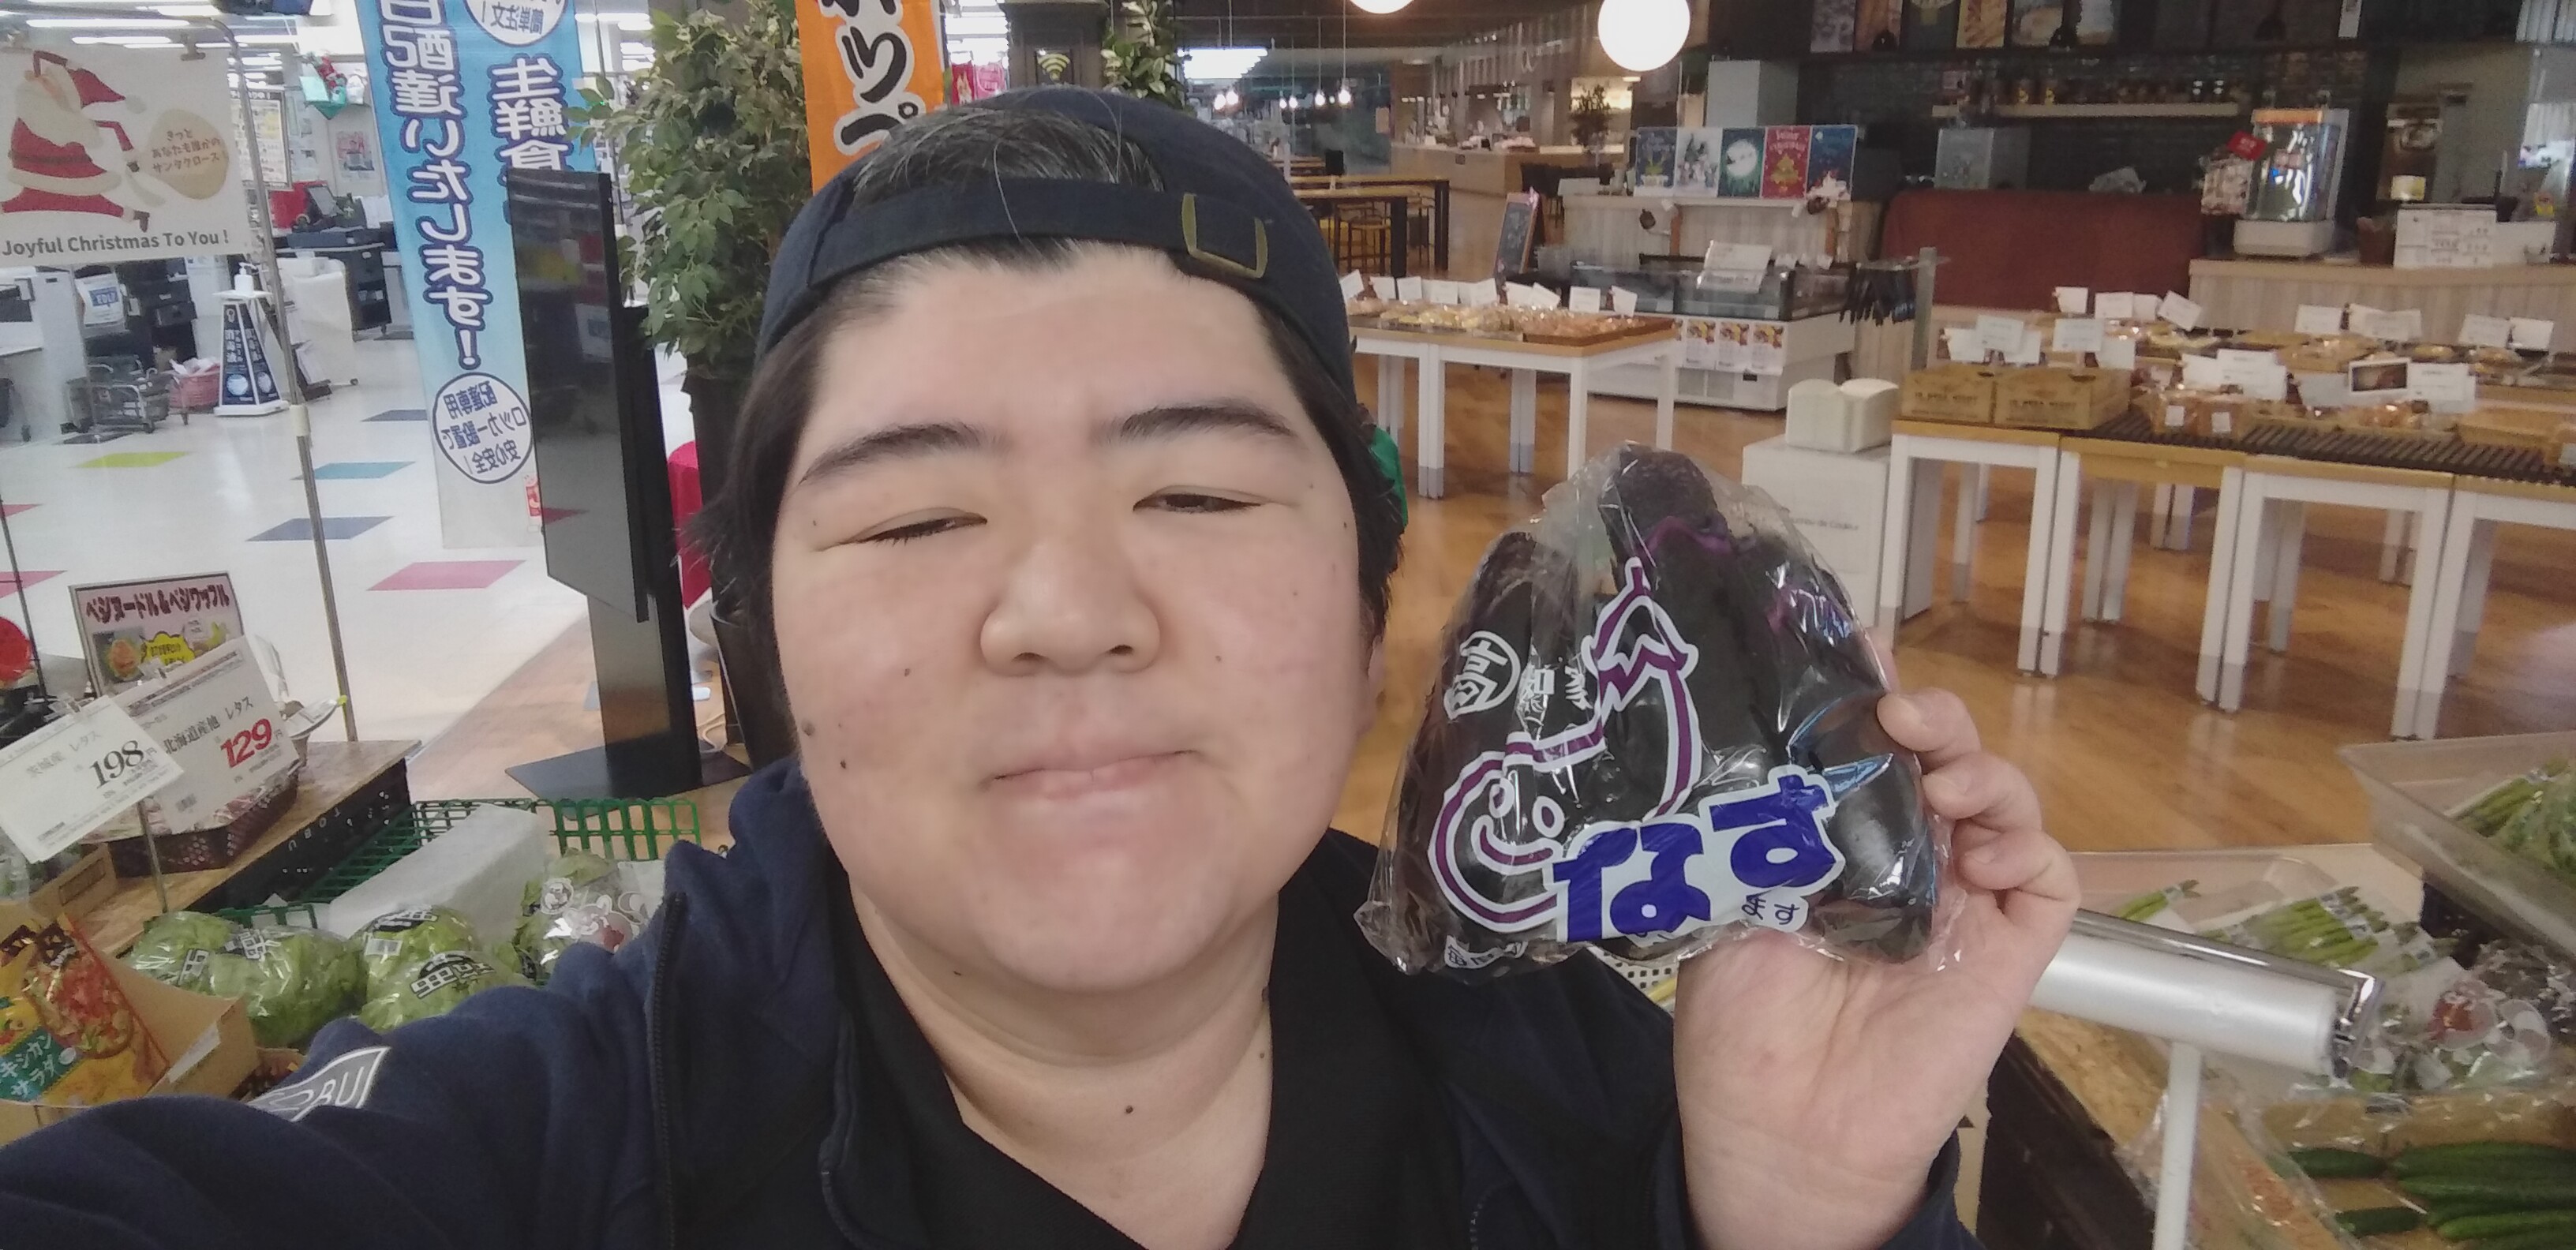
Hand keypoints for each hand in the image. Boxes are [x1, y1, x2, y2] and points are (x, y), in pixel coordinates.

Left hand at [1673, 688, 2076, 1249]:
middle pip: (1944, 754)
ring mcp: (1964, 898)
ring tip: (1942, 780)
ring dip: (1982, 770)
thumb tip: (1754, 741)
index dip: (1868, 692)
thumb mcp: (1724, 902)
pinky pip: (2047, 878)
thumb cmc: (1742, 1025)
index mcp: (1837, 834)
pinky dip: (2028, 846)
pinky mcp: (2010, 950)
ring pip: (2004, 800)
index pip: (1868, 745)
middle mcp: (1907, 854)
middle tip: (1898, 712)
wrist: (1778, 1131)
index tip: (1852, 654)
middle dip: (1932, 714)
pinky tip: (1985, 853)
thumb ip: (1751, 828)